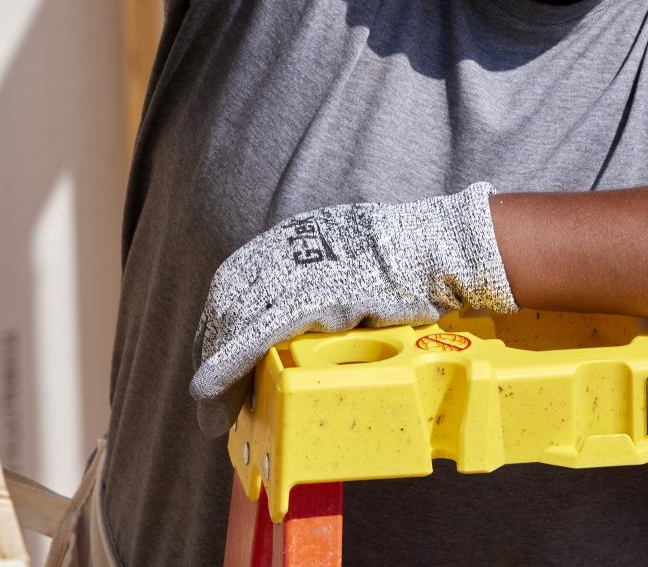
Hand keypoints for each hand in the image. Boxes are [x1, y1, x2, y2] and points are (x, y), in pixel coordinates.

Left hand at [189, 182, 518, 435]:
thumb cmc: (405, 264)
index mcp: (293, 237)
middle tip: (213, 396)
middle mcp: (284, 248)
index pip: (235, 284)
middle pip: (227, 303)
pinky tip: (211, 391)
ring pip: (233, 322)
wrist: (436, 249)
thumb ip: (324, 286)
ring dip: (218, 370)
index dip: (220, 327)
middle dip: (214, 351)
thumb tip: (312, 324)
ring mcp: (294, 270)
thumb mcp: (350, 261)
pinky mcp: (307, 298)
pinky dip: (227, 367)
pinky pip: (252, 337)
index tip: (216, 362)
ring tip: (214, 410)